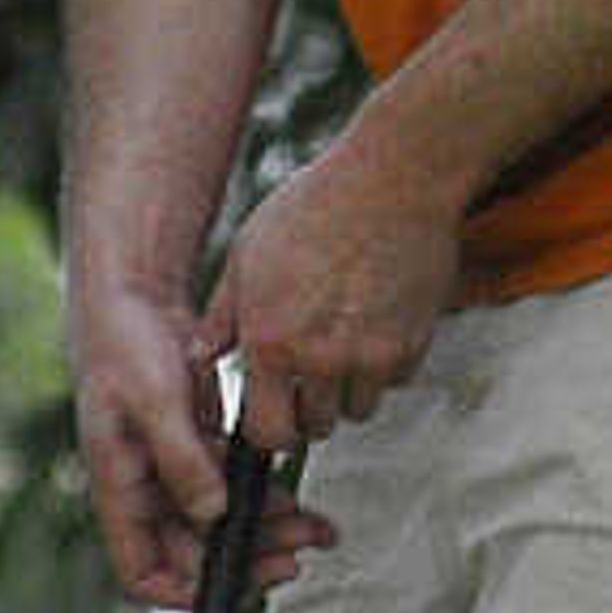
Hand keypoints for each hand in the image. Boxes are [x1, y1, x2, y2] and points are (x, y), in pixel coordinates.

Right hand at [68, 267, 330, 612]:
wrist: (132, 291)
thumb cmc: (126, 341)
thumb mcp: (154, 401)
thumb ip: (183, 460)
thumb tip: (214, 515)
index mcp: (119, 490)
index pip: (144, 573)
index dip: (186, 594)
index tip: (238, 587)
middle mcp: (144, 491)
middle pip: (196, 553)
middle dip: (248, 558)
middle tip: (300, 553)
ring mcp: (171, 470)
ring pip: (222, 522)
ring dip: (267, 529)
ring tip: (316, 528)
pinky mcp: (196, 446)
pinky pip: (233, 487)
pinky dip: (264, 494)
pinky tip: (297, 493)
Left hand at [203, 121, 466, 450]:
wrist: (393, 179)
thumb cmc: (315, 206)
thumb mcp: (248, 253)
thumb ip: (224, 316)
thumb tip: (200, 358)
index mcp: (271, 343)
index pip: (268, 433)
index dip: (270, 430)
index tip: (274, 415)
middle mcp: (320, 360)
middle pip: (317, 428)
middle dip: (309, 409)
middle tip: (308, 375)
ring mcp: (371, 356)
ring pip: (358, 409)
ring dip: (349, 389)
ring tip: (343, 343)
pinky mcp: (411, 345)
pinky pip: (395, 380)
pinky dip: (386, 364)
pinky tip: (376, 322)